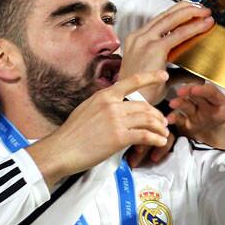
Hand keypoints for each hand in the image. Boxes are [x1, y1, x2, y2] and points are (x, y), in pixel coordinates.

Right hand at [26, 71, 169, 184]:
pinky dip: (156, 139)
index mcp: (104, 95)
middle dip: (157, 115)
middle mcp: (111, 105)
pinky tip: (159, 141)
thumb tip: (117, 107)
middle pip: (144, 106)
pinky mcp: (118, 137)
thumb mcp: (86, 109)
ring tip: (163, 133)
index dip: (150, 77)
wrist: (61, 149)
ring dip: (159, 127)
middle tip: (162, 122)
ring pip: (148, 119)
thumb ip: (104, 105)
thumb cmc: (71, 134)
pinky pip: (145, 135)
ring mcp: (115, 120)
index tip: (162, 75)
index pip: (132, 81)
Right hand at [118, 1, 212, 102]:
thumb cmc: (142, 93)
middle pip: (165, 15)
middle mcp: (138, 37)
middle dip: (185, 8)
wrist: (131, 101)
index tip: (189, 10)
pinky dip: (193, 28)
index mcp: (136, 40)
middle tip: (201, 7)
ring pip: (171, 19)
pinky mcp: (154, 49)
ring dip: (191, 13)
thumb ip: (177, 73)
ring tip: (205, 12)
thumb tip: (195, 75)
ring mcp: (144, 41)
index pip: (158, 20)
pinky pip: (178, 34)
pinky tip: (205, 25)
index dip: (175, 12)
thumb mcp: (158, 76)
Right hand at [167, 84, 224, 159]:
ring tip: (173, 104)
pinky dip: (173, 118)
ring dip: (179, 102)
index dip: (205, 90)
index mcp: (223, 106)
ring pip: (186, 104)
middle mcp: (208, 108)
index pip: (214, 94)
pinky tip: (169, 120)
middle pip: (197, 95)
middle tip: (181, 92)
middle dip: (189, 91)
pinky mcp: (188, 126)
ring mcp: (197, 116)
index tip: (197, 89)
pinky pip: (179, 119)